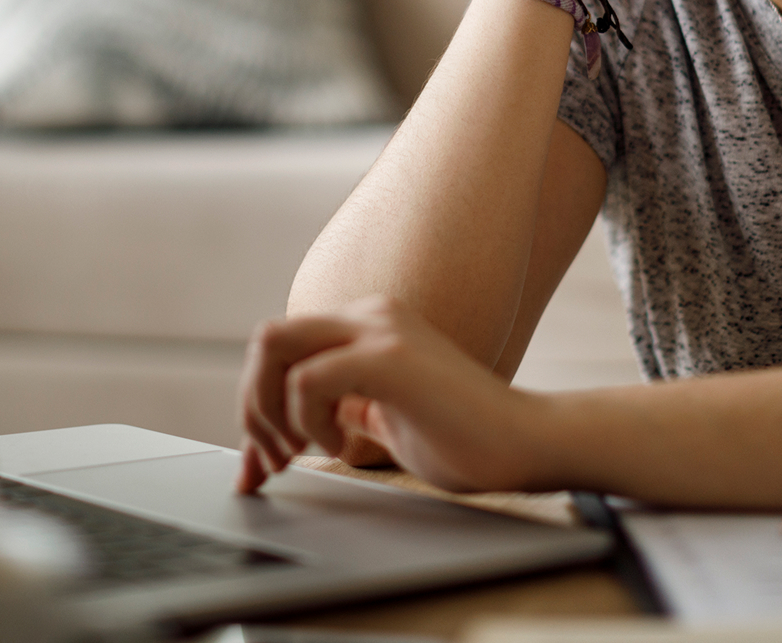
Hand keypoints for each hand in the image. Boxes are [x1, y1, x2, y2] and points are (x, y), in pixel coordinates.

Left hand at [235, 297, 549, 494]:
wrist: (528, 443)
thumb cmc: (463, 439)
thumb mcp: (380, 419)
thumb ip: (336, 410)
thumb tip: (280, 432)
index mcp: (365, 324)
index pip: (280, 348)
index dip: (256, 406)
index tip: (258, 467)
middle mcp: (368, 313)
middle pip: (267, 339)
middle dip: (253, 407)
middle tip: (272, 462)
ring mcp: (380, 328)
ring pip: (274, 346)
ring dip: (271, 410)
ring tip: (302, 452)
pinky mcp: (390, 356)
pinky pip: (309, 378)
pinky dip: (308, 419)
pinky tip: (342, 445)